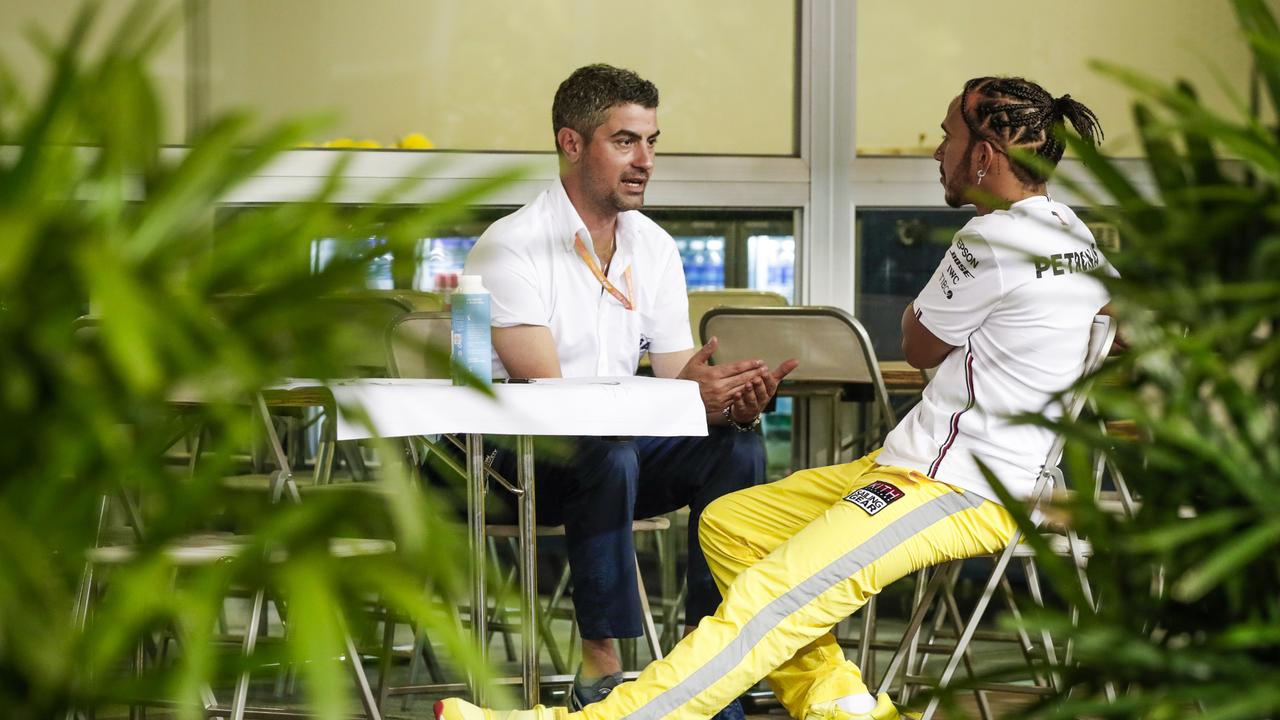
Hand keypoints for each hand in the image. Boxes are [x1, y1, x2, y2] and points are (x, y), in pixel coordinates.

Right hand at [678, 337, 797, 417]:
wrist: (680, 399)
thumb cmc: (687, 379)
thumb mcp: (694, 362)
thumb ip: (706, 350)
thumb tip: (715, 338)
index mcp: (713, 373)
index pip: (736, 368)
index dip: (749, 364)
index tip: (759, 361)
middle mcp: (718, 385)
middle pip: (742, 378)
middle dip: (755, 373)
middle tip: (766, 368)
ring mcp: (721, 397)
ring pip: (741, 388)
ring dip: (753, 383)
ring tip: (763, 378)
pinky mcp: (721, 405)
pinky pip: (737, 399)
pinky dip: (746, 394)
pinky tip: (753, 390)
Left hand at [729, 357, 798, 423]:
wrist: (749, 411)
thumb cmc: (762, 392)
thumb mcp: (772, 382)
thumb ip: (782, 371)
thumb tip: (797, 360)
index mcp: (769, 391)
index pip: (770, 385)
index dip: (767, 379)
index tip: (764, 371)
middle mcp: (762, 399)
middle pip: (762, 393)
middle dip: (759, 385)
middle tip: (755, 378)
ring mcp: (753, 406)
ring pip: (752, 399)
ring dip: (749, 392)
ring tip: (746, 384)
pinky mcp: (742, 410)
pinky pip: (740, 405)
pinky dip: (739, 400)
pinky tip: (737, 393)